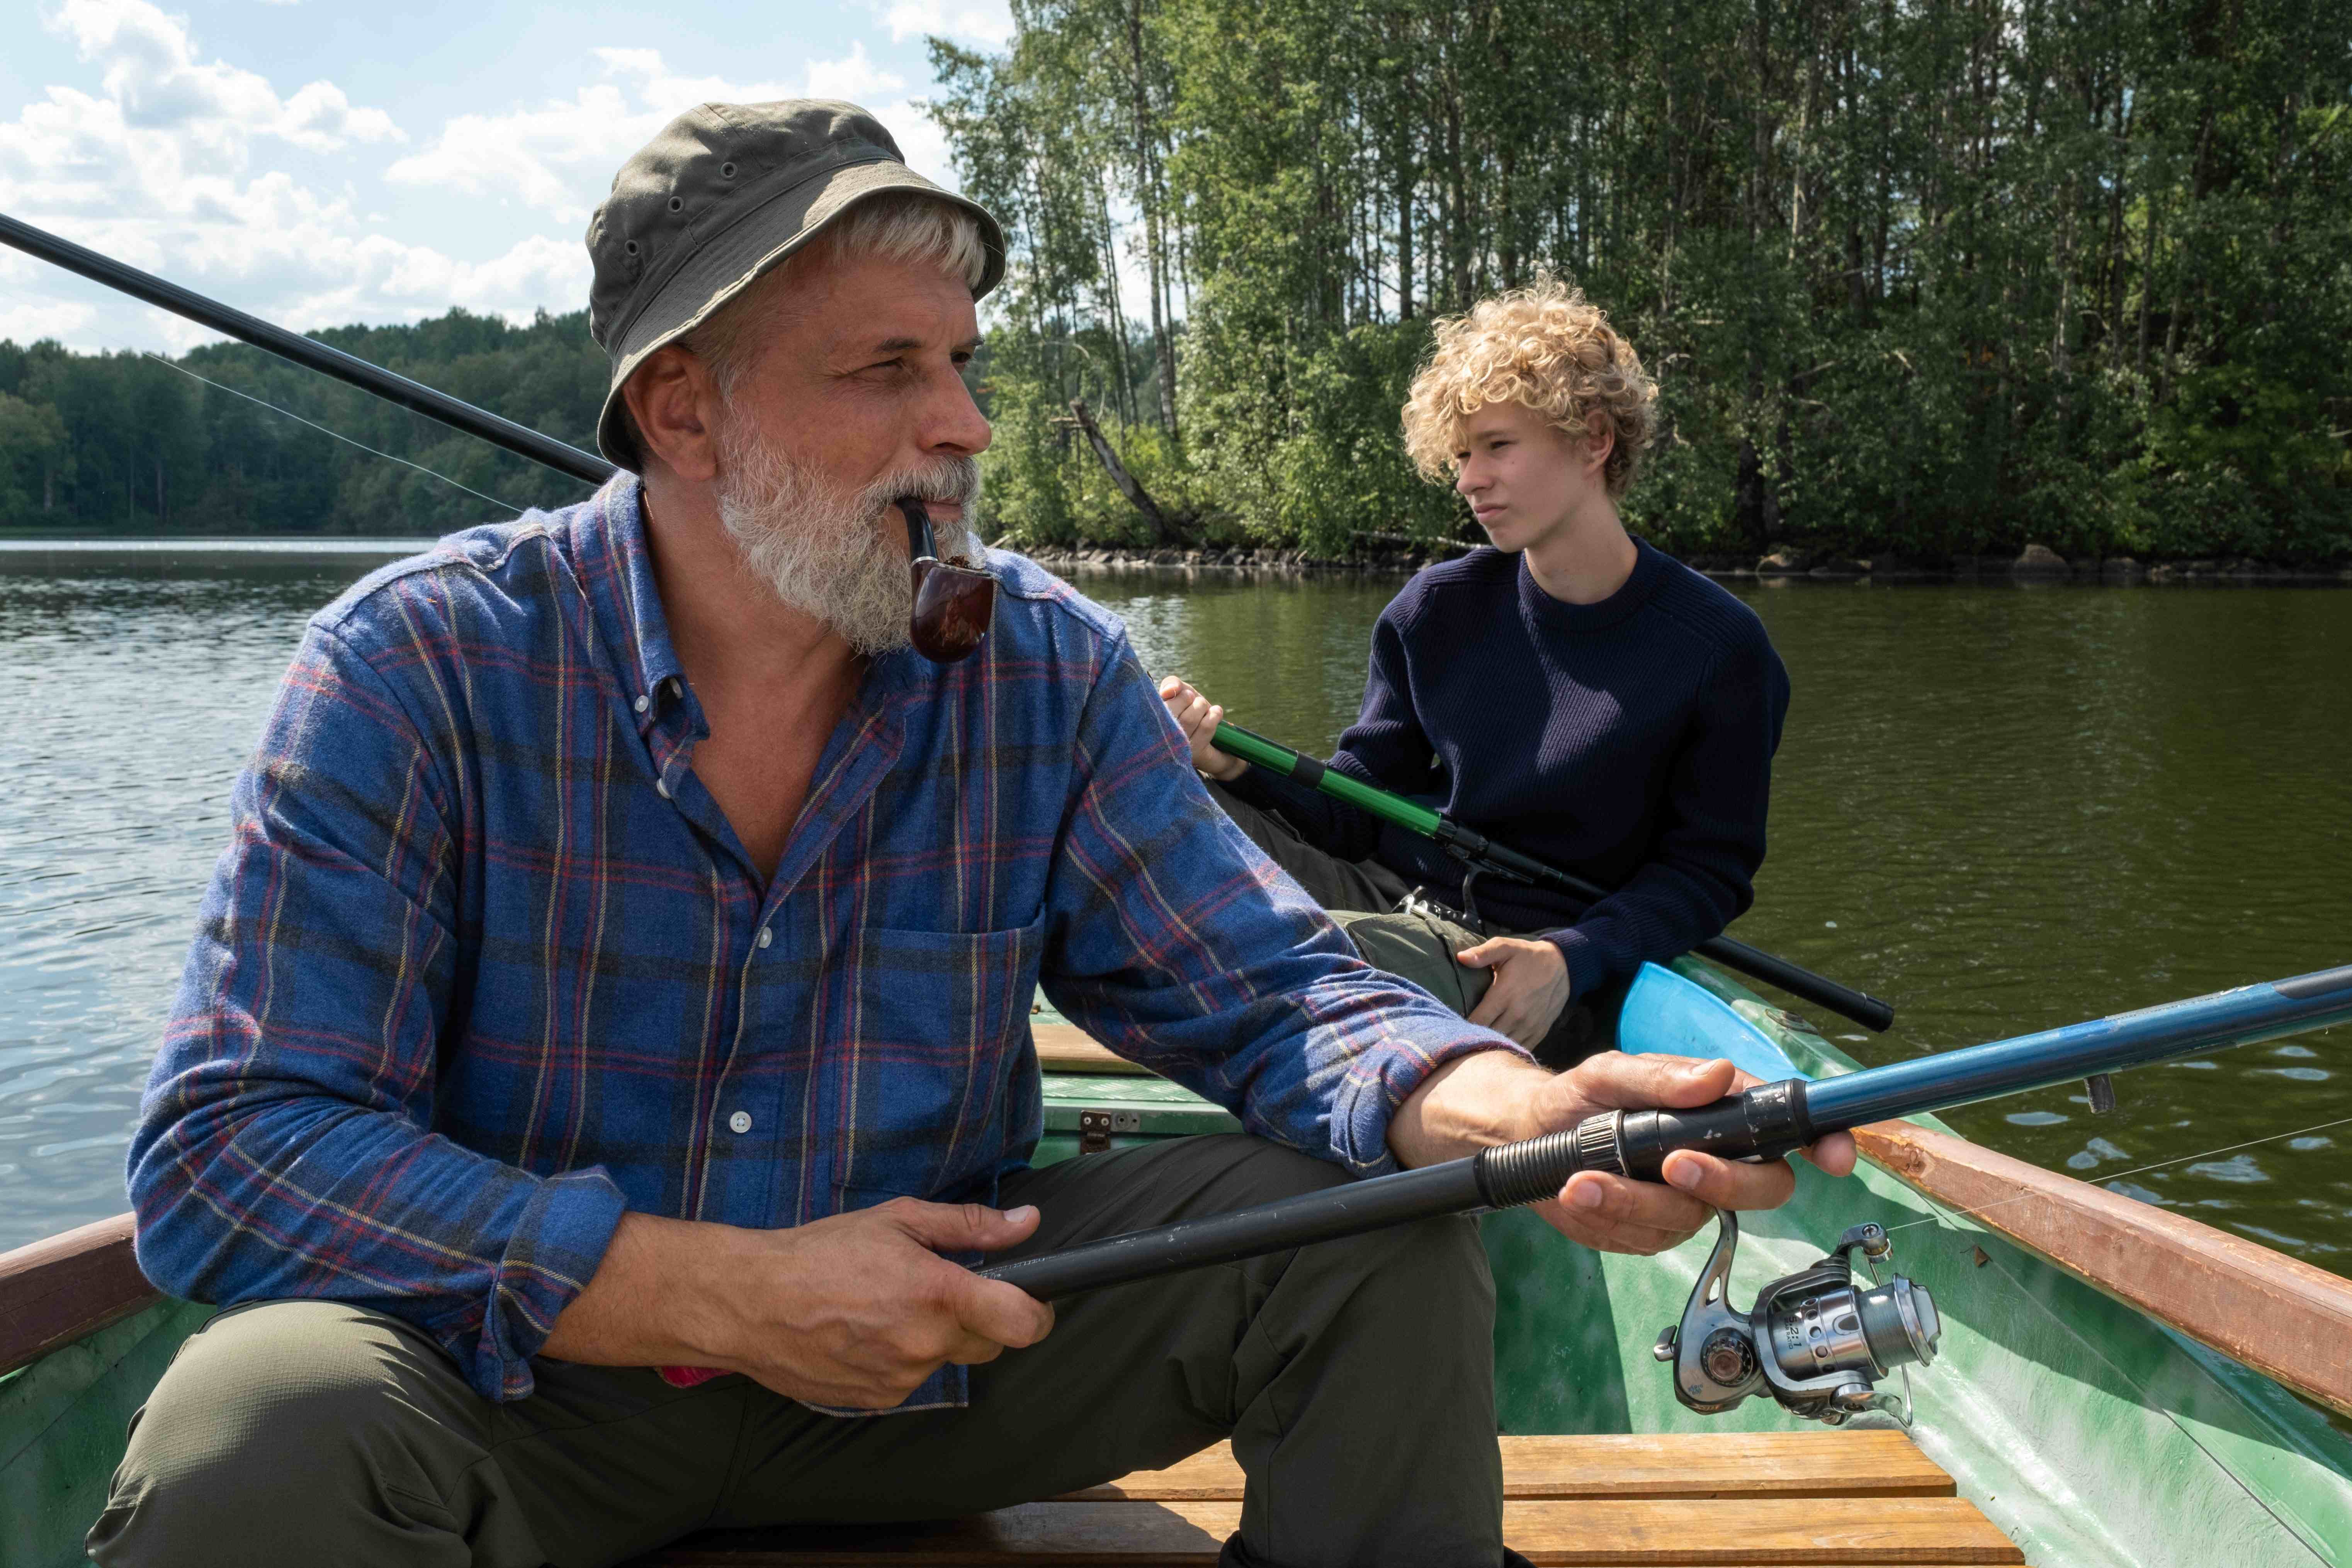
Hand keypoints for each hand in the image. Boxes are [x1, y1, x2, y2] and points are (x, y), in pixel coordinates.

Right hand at [544, 1200, 1054, 1409]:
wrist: (752, 1303)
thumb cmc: (820, 1253)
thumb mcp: (898, 1220)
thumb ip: (969, 1226)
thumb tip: (1026, 1221)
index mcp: (938, 1294)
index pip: (1023, 1322)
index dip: (1038, 1312)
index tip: (1033, 1300)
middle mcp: (925, 1343)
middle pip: (990, 1344)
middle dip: (980, 1318)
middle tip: (939, 1288)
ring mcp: (901, 1378)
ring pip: (946, 1360)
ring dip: (933, 1337)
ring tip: (886, 1305)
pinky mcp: (877, 1400)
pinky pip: (911, 1378)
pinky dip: (901, 1357)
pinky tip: (866, 1331)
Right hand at [1157, 675, 1245, 781]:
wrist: (1215, 739)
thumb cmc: (1190, 710)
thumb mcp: (1179, 693)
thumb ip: (1171, 684)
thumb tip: (1169, 691)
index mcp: (1151, 723)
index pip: (1156, 705)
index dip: (1175, 696)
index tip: (1185, 695)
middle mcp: (1160, 741)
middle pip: (1170, 711)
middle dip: (1187, 699)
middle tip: (1193, 699)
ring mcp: (1177, 750)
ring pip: (1189, 719)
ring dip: (1201, 706)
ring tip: (1203, 707)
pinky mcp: (1196, 755)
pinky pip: (1205, 727)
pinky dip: (1214, 714)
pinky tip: (1215, 713)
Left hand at [1456, 935, 1570, 1048]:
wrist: (1563, 967)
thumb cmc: (1528, 957)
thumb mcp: (1506, 947)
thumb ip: (1483, 953)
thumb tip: (1460, 957)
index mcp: (1505, 995)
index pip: (1477, 1021)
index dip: (1462, 1026)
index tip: (1452, 1024)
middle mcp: (1518, 1015)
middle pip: (1488, 1037)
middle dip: (1473, 1038)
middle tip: (1460, 1036)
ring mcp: (1530, 1026)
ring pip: (1504, 1046)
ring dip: (1490, 1046)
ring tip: (1476, 1042)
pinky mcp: (1539, 1032)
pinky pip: (1520, 1049)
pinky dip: (1508, 1049)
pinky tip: (1496, 1045)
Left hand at [1527, 1053, 1857, 1255]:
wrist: (1528, 1134)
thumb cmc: (1580, 1096)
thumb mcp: (1609, 1072)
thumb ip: (1661, 1077)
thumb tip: (1715, 1075)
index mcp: (1722, 1115)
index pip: (1789, 1128)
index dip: (1824, 1142)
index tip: (1834, 1155)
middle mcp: (1718, 1161)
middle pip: (1761, 1187)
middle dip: (1723, 1180)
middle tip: (1674, 1162)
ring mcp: (1688, 1203)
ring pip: (1691, 1217)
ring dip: (1634, 1200)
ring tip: (1584, 1178)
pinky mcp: (1653, 1233)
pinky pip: (1645, 1237)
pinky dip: (1607, 1215)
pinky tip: (1577, 1191)